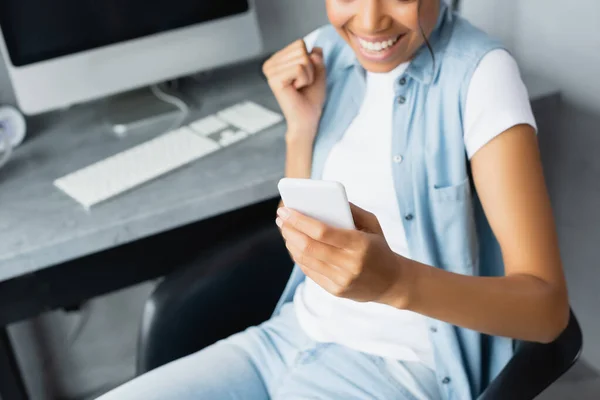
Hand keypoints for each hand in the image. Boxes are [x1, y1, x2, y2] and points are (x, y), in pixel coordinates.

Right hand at [263, 40, 326, 143]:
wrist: (308, 118)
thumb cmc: (311, 98)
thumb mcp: (318, 72)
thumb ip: (316, 57)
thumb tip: (316, 47)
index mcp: (277, 60)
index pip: (300, 44)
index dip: (310, 61)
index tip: (304, 77)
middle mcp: (270, 64)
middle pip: (301, 49)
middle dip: (309, 68)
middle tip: (302, 84)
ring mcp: (270, 71)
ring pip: (302, 58)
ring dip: (308, 75)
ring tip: (299, 87)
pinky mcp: (274, 79)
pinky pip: (299, 68)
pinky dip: (305, 80)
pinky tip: (296, 90)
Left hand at [276, 204, 411, 307]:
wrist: (393, 282)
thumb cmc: (379, 247)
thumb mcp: (372, 224)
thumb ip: (350, 209)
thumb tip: (323, 199)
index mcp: (360, 244)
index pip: (323, 231)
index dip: (300, 220)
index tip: (286, 209)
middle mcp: (350, 264)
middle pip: (310, 246)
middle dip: (290, 230)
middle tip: (281, 218)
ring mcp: (342, 280)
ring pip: (306, 260)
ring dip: (291, 243)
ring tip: (285, 230)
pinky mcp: (336, 291)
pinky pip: (310, 272)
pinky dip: (299, 257)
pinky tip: (294, 245)